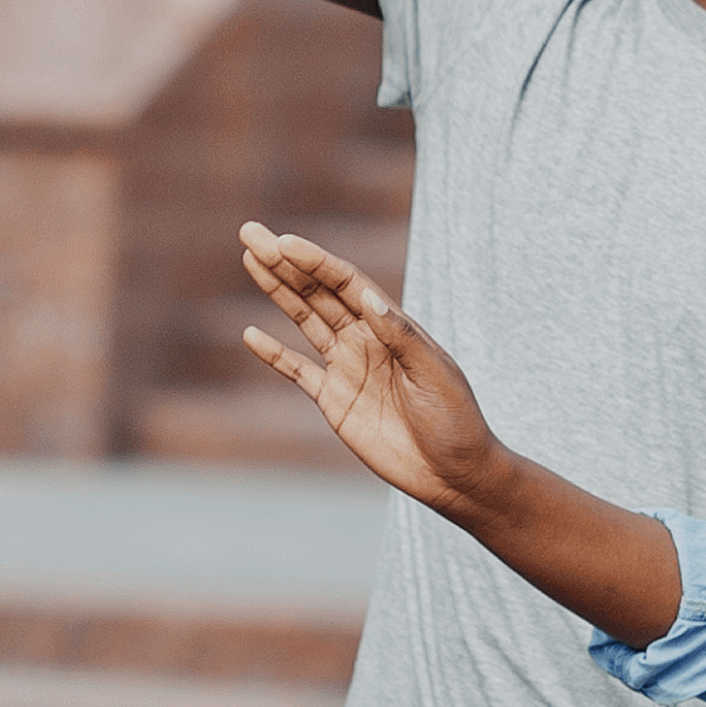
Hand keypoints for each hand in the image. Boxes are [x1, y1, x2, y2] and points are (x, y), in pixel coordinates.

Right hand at [237, 223, 518, 520]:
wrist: (453, 474)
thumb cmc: (456, 420)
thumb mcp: (436, 374)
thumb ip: (402, 337)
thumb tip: (369, 297)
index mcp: (391, 326)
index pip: (346, 283)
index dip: (314, 261)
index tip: (284, 242)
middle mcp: (365, 339)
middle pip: (317, 291)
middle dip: (284, 262)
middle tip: (250, 233)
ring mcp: (347, 368)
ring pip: (304, 320)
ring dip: (276, 291)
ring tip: (249, 259)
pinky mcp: (334, 401)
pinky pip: (297, 371)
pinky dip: (273, 354)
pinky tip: (252, 335)